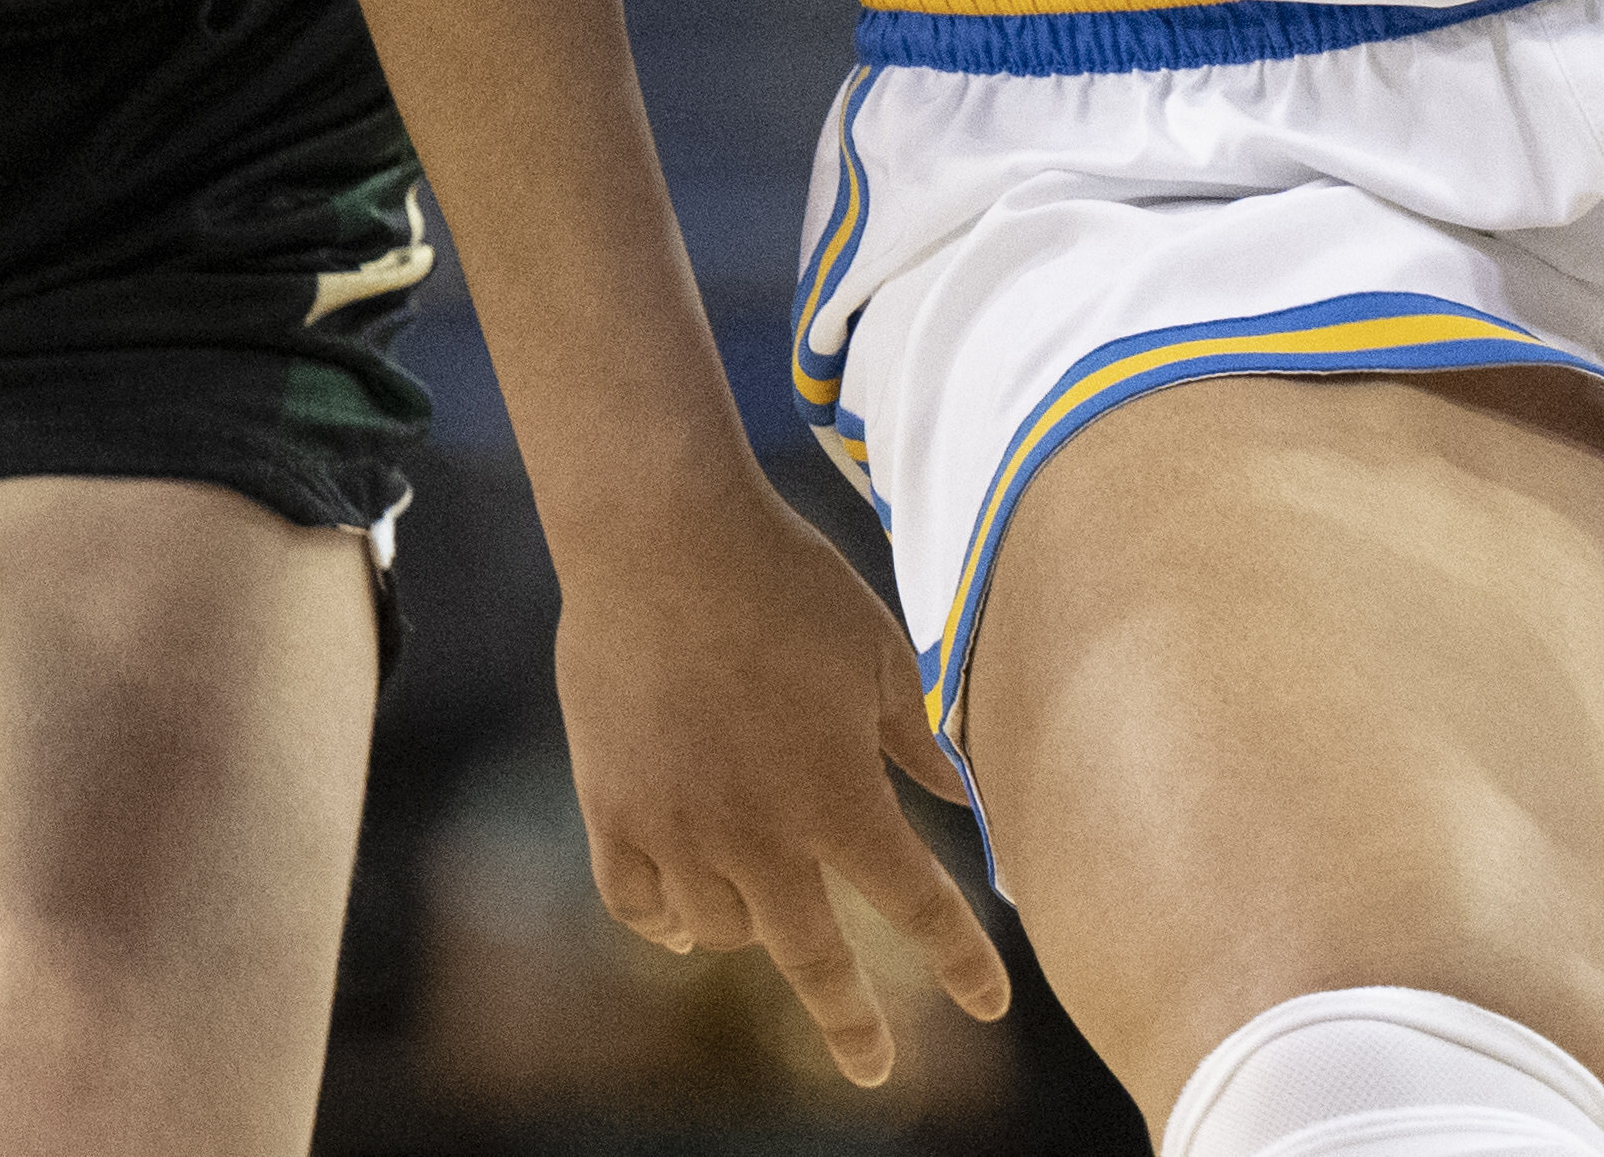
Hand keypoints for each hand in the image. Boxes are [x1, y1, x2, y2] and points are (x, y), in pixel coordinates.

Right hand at [554, 475, 1014, 1084]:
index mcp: (836, 798)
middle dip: (849, 1021)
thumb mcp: (877, 654)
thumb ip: (916, 738)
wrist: (660, 537)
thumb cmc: (784, 583)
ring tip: (771, 908)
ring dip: (755, 930)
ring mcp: (677, 831)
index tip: (993, 1004)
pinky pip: (638, 906)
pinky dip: (666, 922)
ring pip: (721, 933)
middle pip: (812, 960)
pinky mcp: (611, 810)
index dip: (960, 960)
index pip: (916, 904)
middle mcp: (758, 836)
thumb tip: (962, 794)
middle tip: (873, 1066)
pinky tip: (684, 919)